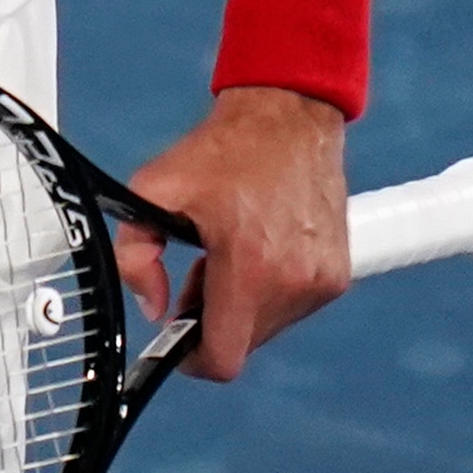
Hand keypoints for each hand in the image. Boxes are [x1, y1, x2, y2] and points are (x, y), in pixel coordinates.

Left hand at [114, 86, 351, 381]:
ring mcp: (321, 281)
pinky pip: (294, 306)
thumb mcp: (154, 189)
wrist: (289, 114)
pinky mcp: (337, 274)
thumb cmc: (226, 150)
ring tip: (232, 253)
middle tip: (201, 271)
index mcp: (250, 268)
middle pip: (243, 343)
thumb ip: (135, 255)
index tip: (179, 339)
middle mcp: (294, 283)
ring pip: (268, 327)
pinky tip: (260, 248)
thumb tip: (151, 306)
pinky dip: (272, 290)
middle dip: (214, 319)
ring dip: (244, 304)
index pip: (224, 359)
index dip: (191, 358)